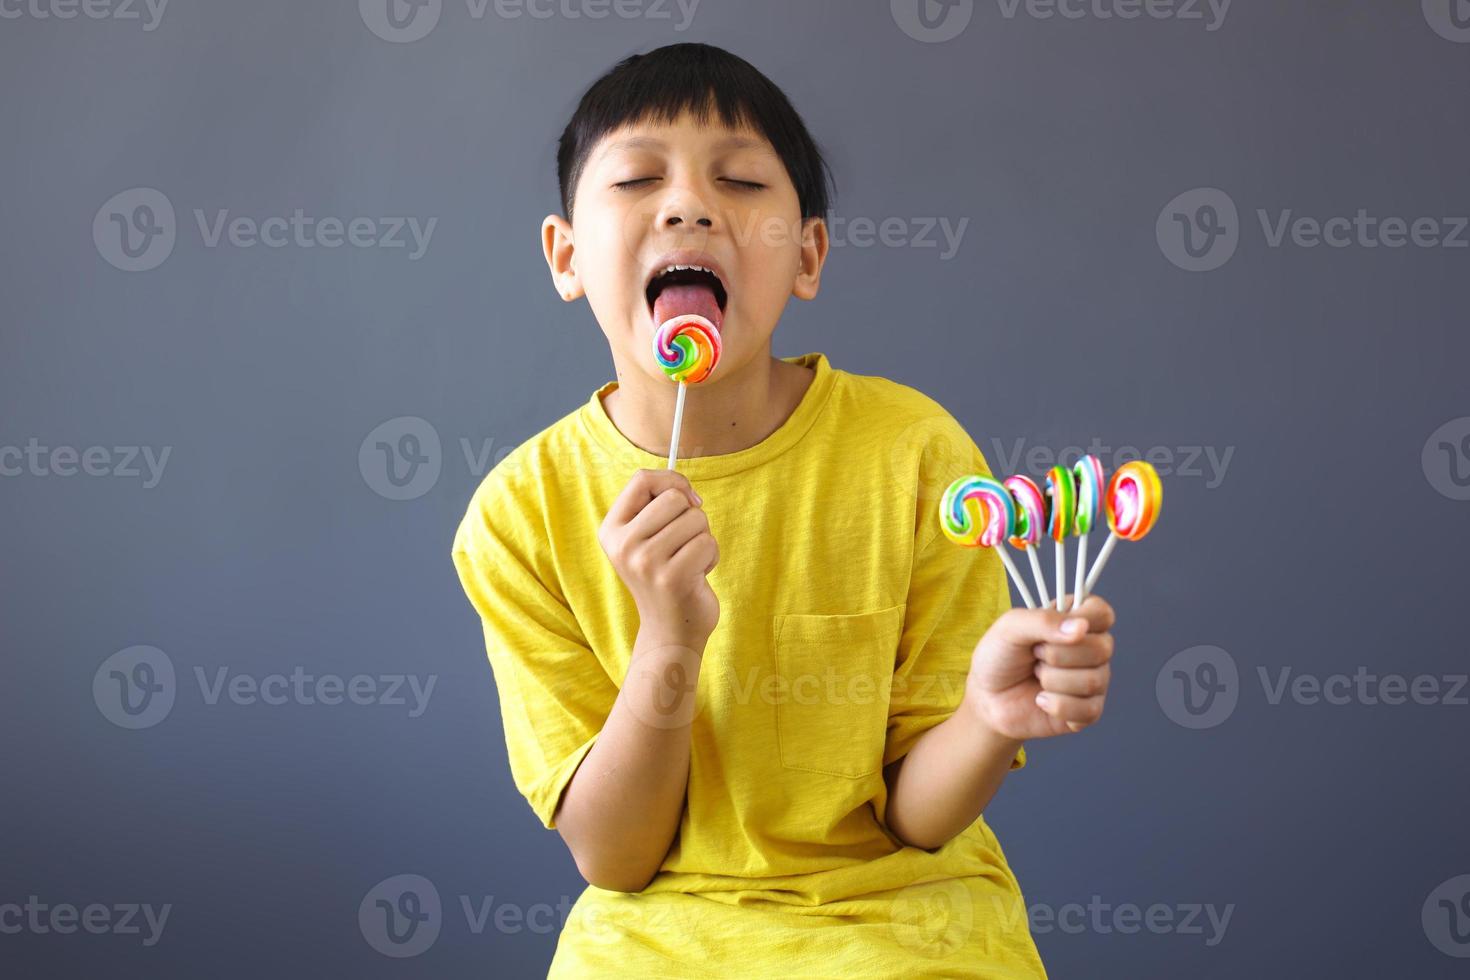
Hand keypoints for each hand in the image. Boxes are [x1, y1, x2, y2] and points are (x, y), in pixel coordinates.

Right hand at [598, 469, 719, 645]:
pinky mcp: (672, 577)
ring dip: (702, 538)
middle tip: (683, 543)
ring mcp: (645, 562)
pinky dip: (711, 556)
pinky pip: (707, 543)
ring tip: (688, 561)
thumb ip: (659, 506)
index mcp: (612, 530)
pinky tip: (697, 576)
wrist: (669, 631)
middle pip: (674, 497)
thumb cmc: (665, 576)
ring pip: (695, 519)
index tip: (686, 501)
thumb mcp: (648, 537)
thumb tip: (687, 490)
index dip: (671, 482)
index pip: (642, 479)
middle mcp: (623, 545)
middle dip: (691, 515)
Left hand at [963, 595, 1115, 740]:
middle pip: (1103, 648)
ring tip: (1036, 676)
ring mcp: (1093, 680)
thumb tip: (1080, 627)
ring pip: (1094, 680)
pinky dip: (1056, 705)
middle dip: (1058, 655)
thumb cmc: (1000, 656)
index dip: (1085, 621)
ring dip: (1052, 680)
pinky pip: (1089, 710)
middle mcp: (1091, 649)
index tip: (1056, 630)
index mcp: (1076, 620)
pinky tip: (1041, 700)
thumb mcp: (1010, 628)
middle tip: (1035, 655)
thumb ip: (1043, 620)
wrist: (986, 697)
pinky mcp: (1088, 710)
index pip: (1103, 614)